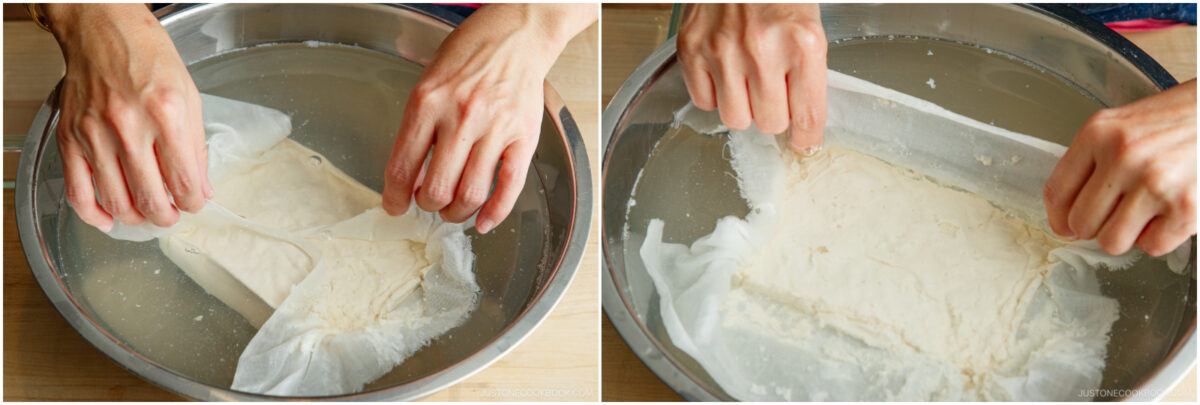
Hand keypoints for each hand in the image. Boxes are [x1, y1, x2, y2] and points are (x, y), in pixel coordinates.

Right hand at [45, 4, 210, 230]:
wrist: (103, 31)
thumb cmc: (148, 57)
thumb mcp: (189, 97)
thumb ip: (196, 147)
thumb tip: (201, 188)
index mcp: (165, 115)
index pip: (184, 182)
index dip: (193, 203)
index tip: (195, 204)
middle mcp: (128, 126)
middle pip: (150, 198)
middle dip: (167, 217)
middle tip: (172, 215)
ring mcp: (95, 134)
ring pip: (116, 201)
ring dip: (137, 218)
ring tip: (148, 215)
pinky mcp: (70, 138)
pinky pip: (78, 191)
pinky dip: (94, 214)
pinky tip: (109, 219)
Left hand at [382, 4, 595, 232]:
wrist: (515, 36)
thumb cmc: (469, 57)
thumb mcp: (428, 84)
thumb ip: (417, 129)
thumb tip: (408, 177)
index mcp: (428, 103)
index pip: (402, 166)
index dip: (395, 197)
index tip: (395, 206)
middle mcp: (460, 117)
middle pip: (436, 189)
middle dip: (427, 206)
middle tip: (428, 203)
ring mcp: (495, 128)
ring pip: (470, 194)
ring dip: (456, 212)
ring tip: (453, 209)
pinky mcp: (523, 137)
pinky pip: (509, 187)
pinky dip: (495, 213)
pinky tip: (483, 221)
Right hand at [677, 3, 826, 152]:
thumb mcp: (810, 28)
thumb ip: (809, 76)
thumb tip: (804, 125)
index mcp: (802, 43)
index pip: (807, 116)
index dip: (806, 136)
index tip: (804, 140)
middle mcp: (762, 49)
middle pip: (770, 123)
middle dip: (774, 114)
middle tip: (774, 93)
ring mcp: (722, 50)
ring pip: (735, 118)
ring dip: (743, 106)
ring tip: (747, 82)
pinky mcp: (692, 48)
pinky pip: (703, 101)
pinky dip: (714, 93)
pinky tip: (724, 72)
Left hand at [1044, 79, 1195, 255]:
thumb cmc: (1181, 120)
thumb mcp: (1125, 125)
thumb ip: (1094, 161)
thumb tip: (1067, 214)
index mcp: (1099, 134)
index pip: (1057, 192)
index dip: (1059, 218)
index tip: (1066, 227)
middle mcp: (1122, 157)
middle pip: (1081, 223)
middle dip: (1098, 225)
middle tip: (1120, 211)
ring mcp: (1154, 183)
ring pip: (1111, 241)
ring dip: (1127, 235)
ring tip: (1146, 211)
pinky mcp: (1185, 207)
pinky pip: (1151, 246)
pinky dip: (1161, 236)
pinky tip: (1171, 211)